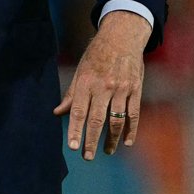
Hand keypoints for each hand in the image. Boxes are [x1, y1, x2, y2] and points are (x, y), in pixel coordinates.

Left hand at [54, 10, 150, 157]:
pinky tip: (126, 142)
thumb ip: (71, 94)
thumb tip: (58, 112)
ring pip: (116, 120)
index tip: (72, 146)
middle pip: (97, 119)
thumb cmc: (97, 54)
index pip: (79, 111)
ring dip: (111, 139)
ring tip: (106, 151)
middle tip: (86, 156)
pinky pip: (133, 114)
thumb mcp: (80, 70)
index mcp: (87, 82)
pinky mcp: (135, 89)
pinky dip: (131, 130)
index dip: (75, 130)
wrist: (122, 36)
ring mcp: (121, 89)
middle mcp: (104, 87)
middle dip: (91, 140)